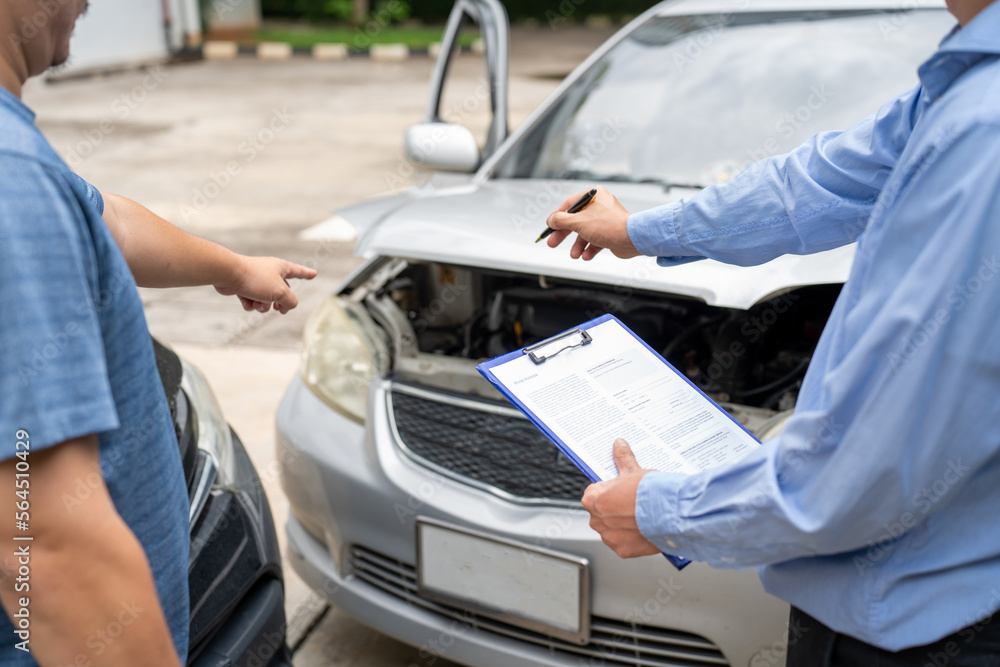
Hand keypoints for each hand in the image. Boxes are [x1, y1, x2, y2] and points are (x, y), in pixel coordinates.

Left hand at [215, 255, 317, 313]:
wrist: (228, 274)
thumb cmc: (256, 279)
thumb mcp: (281, 292)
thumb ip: (290, 301)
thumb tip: (287, 306)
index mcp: (281, 268)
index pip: (298, 271)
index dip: (307, 274)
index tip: (314, 274)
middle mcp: (270, 273)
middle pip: (282, 292)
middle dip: (279, 303)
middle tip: (279, 310)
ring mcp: (256, 280)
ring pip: (266, 300)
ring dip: (263, 306)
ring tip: (257, 303)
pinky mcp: (244, 287)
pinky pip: (252, 301)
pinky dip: (250, 304)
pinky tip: (246, 301)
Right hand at [545, 186, 639, 260]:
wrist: (632, 239)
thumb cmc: (608, 225)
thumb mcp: (578, 222)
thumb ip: (561, 221)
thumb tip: (551, 220)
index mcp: (594, 195)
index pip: (570, 204)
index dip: (557, 216)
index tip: (549, 226)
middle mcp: (601, 205)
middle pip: (576, 220)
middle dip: (564, 234)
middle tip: (552, 242)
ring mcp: (606, 219)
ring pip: (585, 232)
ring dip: (578, 245)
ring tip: (575, 254)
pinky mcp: (611, 232)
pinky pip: (596, 240)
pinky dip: (590, 248)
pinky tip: (587, 255)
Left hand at [581, 439, 659, 557]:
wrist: (671, 514)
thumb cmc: (650, 493)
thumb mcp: (634, 470)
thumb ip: (622, 458)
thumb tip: (619, 445)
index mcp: (593, 500)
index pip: (593, 493)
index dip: (609, 490)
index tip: (620, 489)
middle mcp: (596, 520)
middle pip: (602, 512)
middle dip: (614, 508)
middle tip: (632, 502)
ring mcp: (609, 537)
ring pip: (612, 529)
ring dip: (622, 524)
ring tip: (640, 516)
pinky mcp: (622, 550)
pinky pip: (623, 543)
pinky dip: (632, 538)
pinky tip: (643, 529)